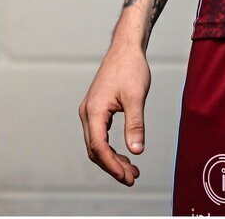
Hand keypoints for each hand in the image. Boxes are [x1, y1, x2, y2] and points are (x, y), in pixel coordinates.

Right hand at [79, 42, 151, 184]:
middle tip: (132, 177)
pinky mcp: (96, 109)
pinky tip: (125, 153)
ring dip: (112, 159)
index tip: (126, 176)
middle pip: (95, 149)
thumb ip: (135, 124)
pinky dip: (111, 147)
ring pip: (97, 144)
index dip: (112, 164)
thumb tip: (137, 150)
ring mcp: (90, 111)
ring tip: (131, 169)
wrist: (126, 48)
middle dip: (113, 166)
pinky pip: (99, 135)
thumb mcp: (136, 97)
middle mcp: (87, 113)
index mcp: (94, 111)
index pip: (99, 147)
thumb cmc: (131, 68)